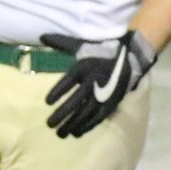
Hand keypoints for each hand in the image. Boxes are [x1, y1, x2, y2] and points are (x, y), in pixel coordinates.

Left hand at [42, 30, 157, 137]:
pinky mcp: (111, 102)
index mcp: (84, 68)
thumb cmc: (101, 50)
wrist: (130, 56)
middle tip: (49, 125)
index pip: (67, 83)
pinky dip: (87, 125)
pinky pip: (98, 117)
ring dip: (73, 124)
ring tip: (61, 134)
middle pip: (75, 102)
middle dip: (61, 115)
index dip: (57, 93)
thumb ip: (60, 42)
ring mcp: (103, 95)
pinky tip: (77, 132)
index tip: (47, 102)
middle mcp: (93, 83)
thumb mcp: (81, 44)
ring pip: (86, 113)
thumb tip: (40, 36)